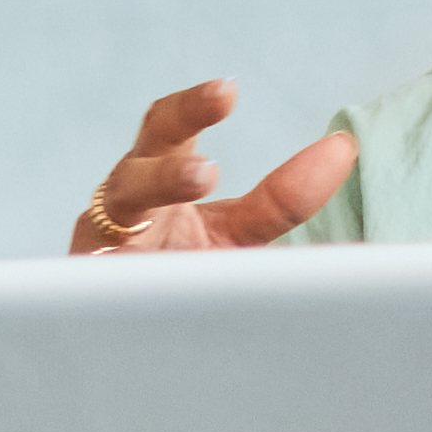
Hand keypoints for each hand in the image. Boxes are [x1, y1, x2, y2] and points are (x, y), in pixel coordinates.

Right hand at [67, 77, 363, 258]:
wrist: (134, 341)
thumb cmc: (177, 273)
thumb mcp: (235, 234)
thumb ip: (280, 200)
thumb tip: (341, 149)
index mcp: (156, 179)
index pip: (169, 128)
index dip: (193, 106)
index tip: (228, 90)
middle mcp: (125, 201)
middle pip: (144, 146)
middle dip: (179, 117)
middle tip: (219, 97)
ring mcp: (102, 241)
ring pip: (119, 200)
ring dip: (162, 181)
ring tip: (202, 175)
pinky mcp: (91, 284)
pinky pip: (103, 269)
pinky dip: (124, 263)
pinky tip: (150, 263)